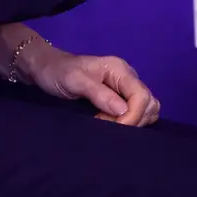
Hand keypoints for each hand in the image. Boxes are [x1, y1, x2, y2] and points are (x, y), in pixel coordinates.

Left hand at [26, 45, 159, 126]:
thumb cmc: (59, 73)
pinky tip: (112, 126)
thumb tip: (124, 111)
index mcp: (119, 69)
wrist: (48, 68)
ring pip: (147, 109)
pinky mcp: (121, 97)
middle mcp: (127, 77)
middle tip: (107, 126)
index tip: (111, 129)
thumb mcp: (75, 81)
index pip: (141, 96)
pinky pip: (138, 112)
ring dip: (133, 123)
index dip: (132, 117)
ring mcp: (125, 87)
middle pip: (149, 103)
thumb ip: (99, 94)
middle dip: (133, 121)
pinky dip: (131, 122)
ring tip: (109, 126)